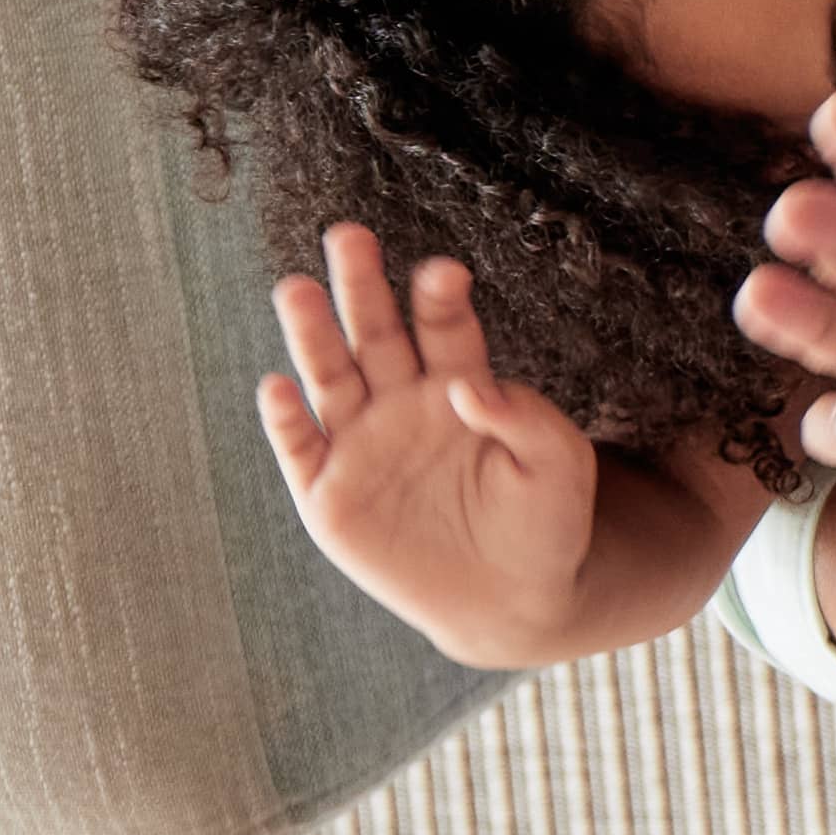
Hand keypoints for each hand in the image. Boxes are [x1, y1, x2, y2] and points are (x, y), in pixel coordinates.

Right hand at [260, 225, 600, 664]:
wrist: (512, 598)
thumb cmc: (546, 523)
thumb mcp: (558, 467)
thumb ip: (528, 420)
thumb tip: (471, 386)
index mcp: (461, 385)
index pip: (446, 329)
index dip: (441, 299)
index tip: (443, 271)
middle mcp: (403, 404)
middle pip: (377, 334)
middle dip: (363, 287)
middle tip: (349, 235)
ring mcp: (361, 445)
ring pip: (330, 377)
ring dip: (311, 335)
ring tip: (295, 288)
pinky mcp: (328, 495)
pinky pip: (301, 450)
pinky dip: (286, 420)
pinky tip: (277, 386)